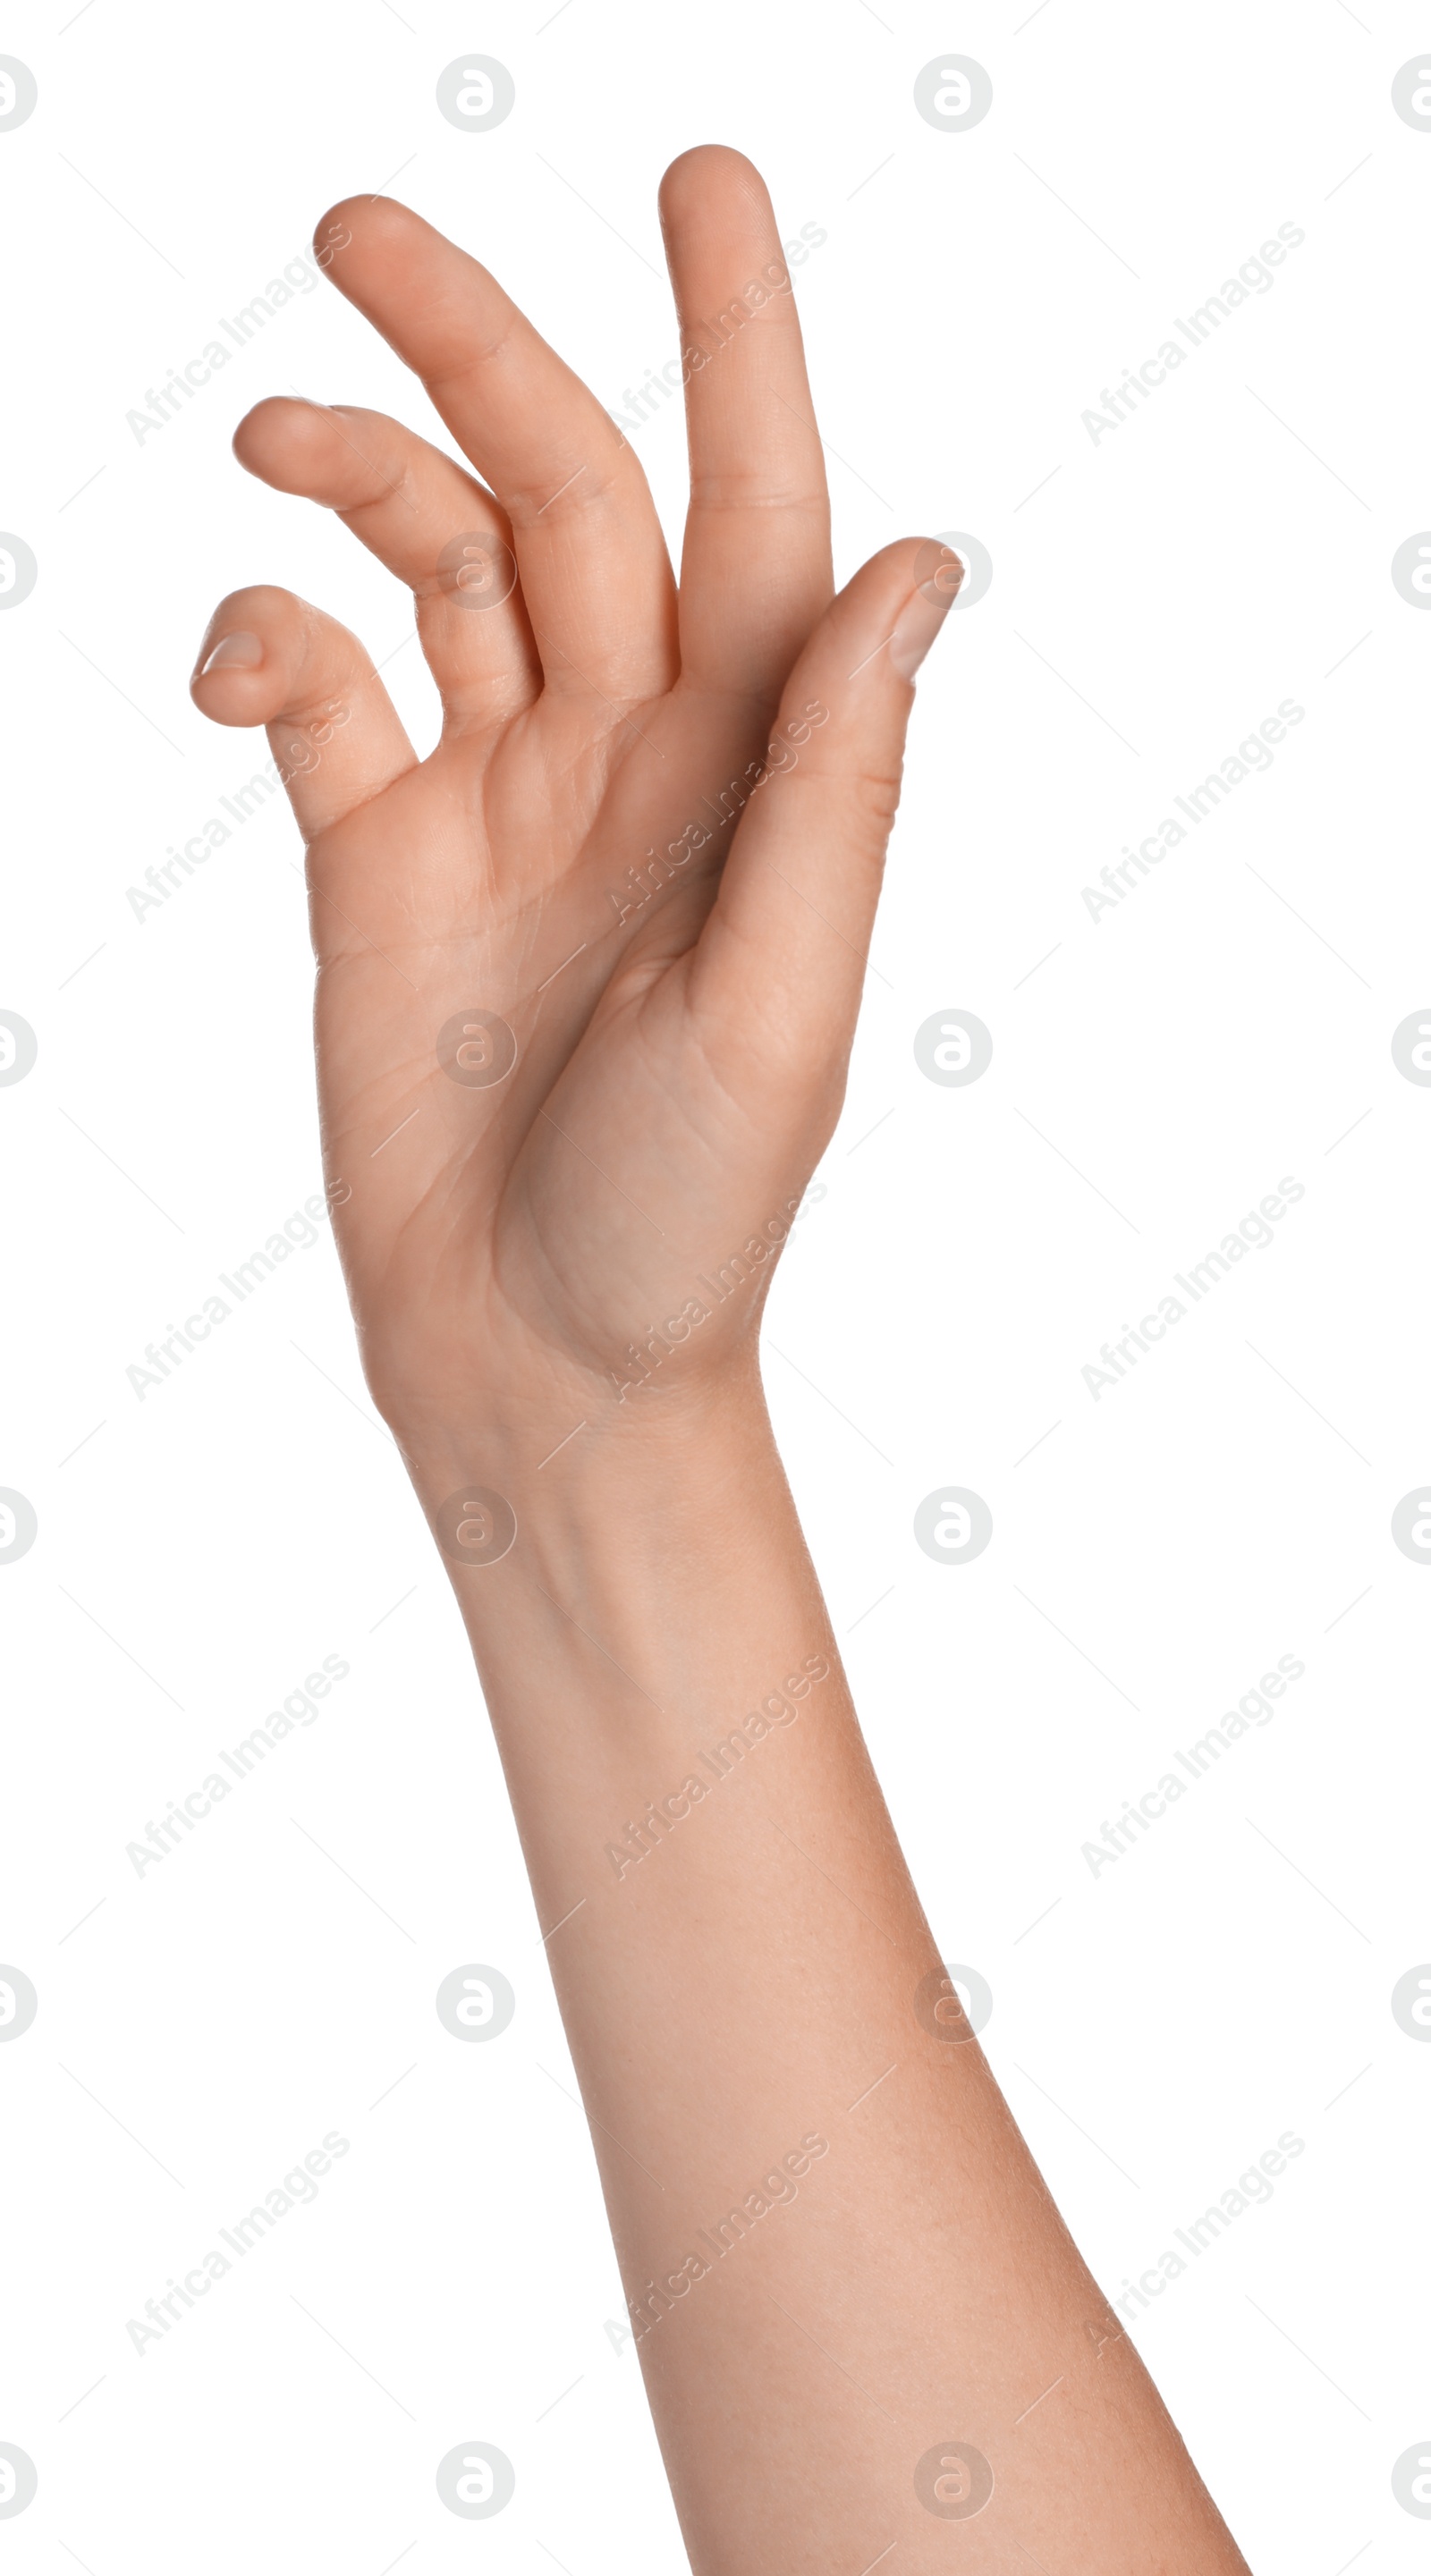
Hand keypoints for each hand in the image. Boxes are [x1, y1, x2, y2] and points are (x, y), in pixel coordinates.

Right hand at [190, 149, 959, 1457]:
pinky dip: (265, 643)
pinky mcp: (382, 861)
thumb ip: (835, 779)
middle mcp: (631, 758)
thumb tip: (917, 556)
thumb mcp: (781, 1002)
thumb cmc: (683, 1217)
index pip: (753, 512)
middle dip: (476, 354)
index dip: (737, 343)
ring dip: (357, 476)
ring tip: (274, 437)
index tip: (697, 179)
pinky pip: (320, 694)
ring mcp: (501, 801)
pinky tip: (233, 671)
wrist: (534, 1363)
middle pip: (563, 498)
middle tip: (359, 224)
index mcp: (751, 773)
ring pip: (432, 567)